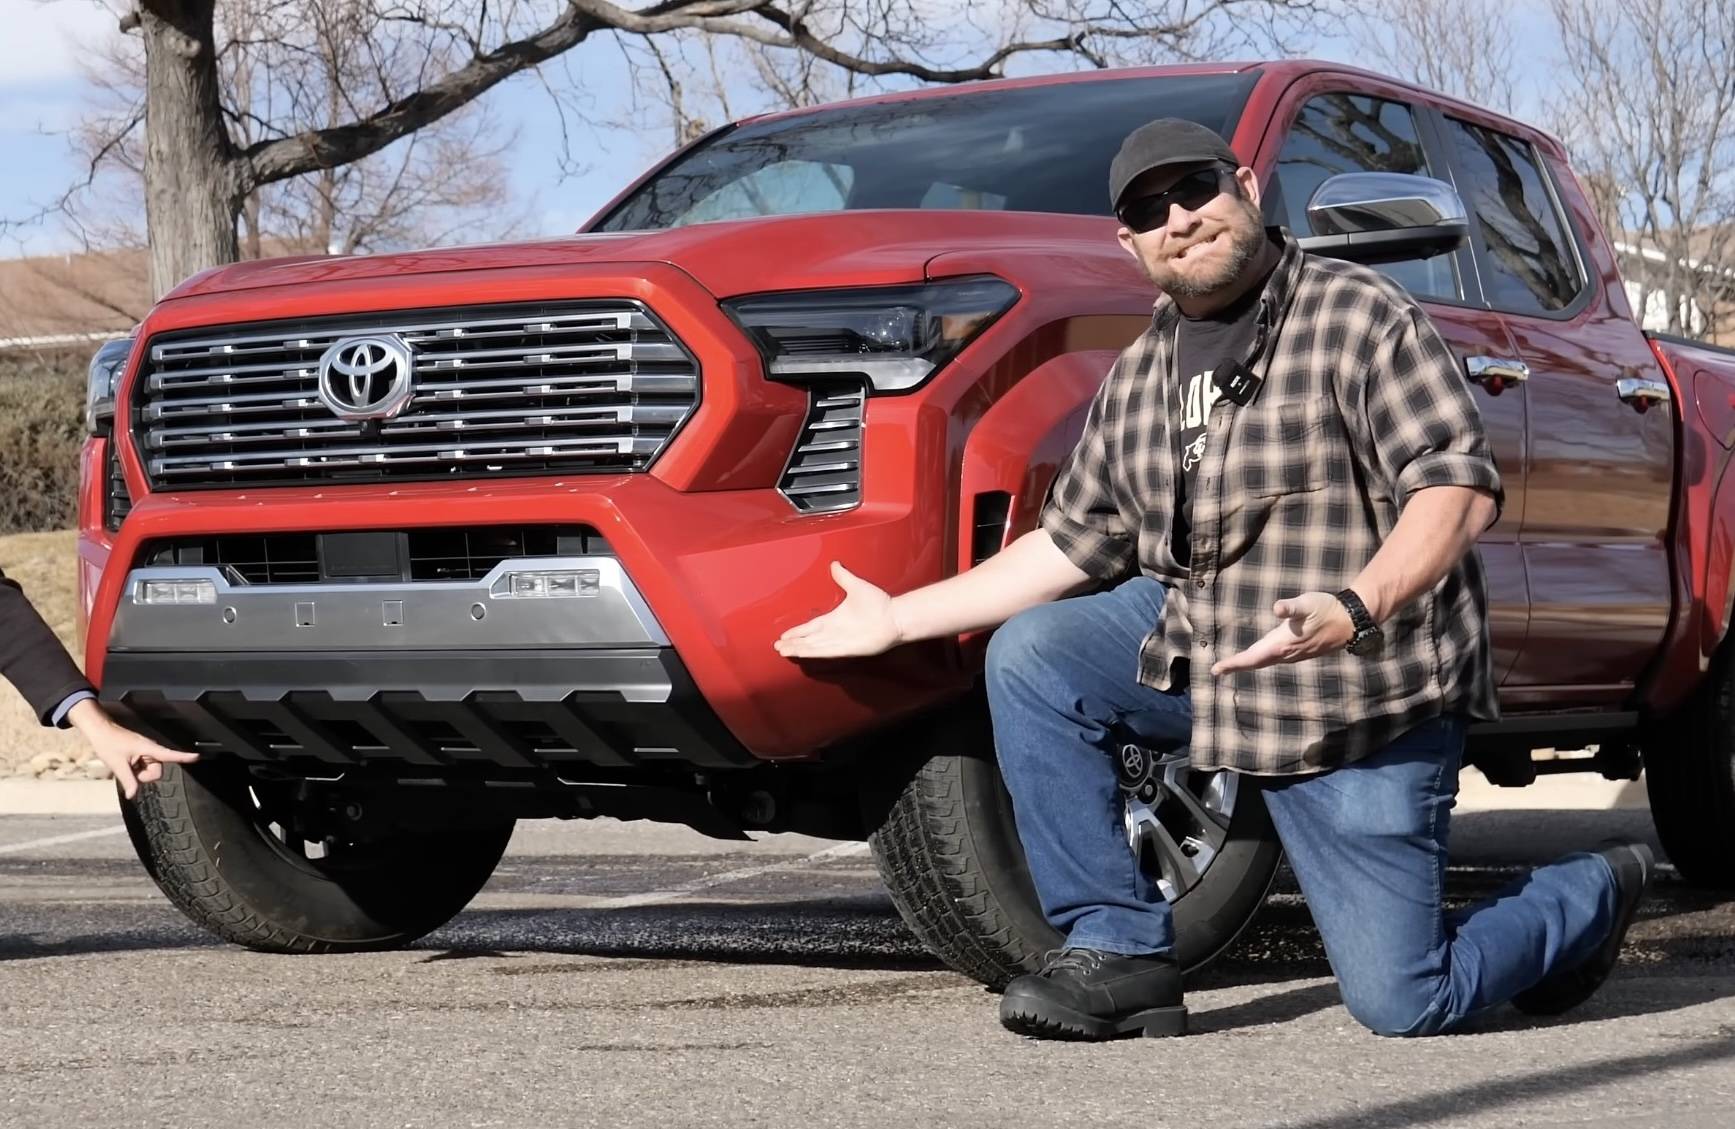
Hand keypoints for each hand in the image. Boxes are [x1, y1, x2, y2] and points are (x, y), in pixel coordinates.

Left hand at [66, 699, 198, 799]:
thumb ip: (128, 781)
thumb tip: (133, 795)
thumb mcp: (117, 764)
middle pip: (157, 771)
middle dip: (144, 776)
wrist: (100, 731)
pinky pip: (145, 767)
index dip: (183, 757)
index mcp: (148, 749)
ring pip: (150, 771)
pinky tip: (126, 763)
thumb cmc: (108, 743)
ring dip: (139, 773)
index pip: (169, 754)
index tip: (197, 757)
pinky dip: (136, 769)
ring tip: (125, 764)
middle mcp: (151, 750)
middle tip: (129, 770)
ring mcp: (147, 752)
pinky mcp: (142, 754)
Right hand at [773, 562, 902, 658]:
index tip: (784, 635)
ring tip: (782, 650)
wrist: (895, 617)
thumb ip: (844, 576)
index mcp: (834, 619)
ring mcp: (840, 641)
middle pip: (808, 639)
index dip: (797, 631)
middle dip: (792, 643)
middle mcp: (835, 632)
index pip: (811, 627)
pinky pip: (825, 651)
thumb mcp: (857, 586)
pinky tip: (802, 652)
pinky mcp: (847, 648)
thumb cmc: (880, 604)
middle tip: (777, 646)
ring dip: (798, 649)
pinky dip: (812, 652)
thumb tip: (835, 563)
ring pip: (813, 647)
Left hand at [1208, 591, 1355, 676]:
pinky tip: (1258, 656)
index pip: (1252, 657)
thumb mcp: (1307, 603)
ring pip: (1265, 662)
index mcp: (1283, 644)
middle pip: (1255, 662)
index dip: (1234, 663)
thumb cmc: (1326, 609)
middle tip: (1218, 670)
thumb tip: (1277, 608)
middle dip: (1236, 665)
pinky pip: (1274, 659)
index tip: (1216, 669)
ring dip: (1248, 663)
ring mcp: (1294, 655)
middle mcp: (1286, 654)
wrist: (1350, 621)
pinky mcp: (1299, 652)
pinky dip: (1260, 660)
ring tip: (1232, 665)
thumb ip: (1291, 607)